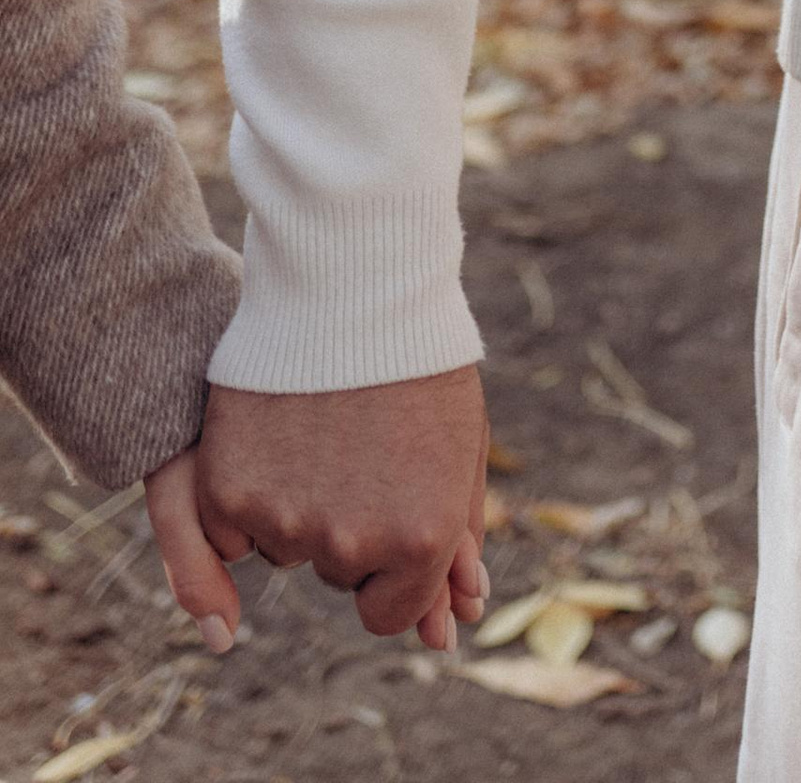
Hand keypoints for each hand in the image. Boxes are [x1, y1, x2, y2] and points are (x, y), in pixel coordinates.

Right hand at [194, 366, 490, 649]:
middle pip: (339, 574)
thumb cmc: (418, 365)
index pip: (392, 612)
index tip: (394, 509)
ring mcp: (287, 521)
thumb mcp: (460, 451)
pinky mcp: (231, 493)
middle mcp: (352, 543)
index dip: (393, 566)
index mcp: (421, 538)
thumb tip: (453, 627)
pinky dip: (250, 496)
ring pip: (287, 549)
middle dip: (352, 526)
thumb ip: (459, 543)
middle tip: (363, 446)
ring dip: (300, 509)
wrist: (352, 283)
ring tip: (324, 427)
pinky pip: (233, 533)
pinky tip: (277, 435)